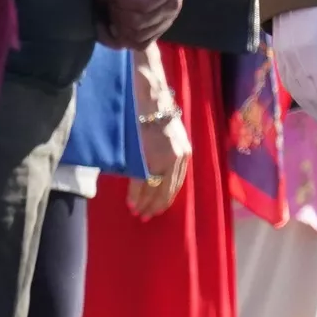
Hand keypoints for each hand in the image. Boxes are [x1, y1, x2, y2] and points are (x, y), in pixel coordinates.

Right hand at [130, 98, 190, 220]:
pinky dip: (136, 195)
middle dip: (156, 206)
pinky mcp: (149, 158)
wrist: (151, 100)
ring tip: (138, 213)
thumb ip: (169, 154)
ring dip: (145, 203)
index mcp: (184, 155)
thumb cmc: (157, 115)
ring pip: (154, 189)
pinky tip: (132, 203)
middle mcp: (177, 159)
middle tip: (147, 217)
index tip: (158, 210)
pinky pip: (142, 182)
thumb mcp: (171, 137)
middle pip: (166, 190)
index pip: (176, 184)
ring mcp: (163, 160)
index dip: (166, 199)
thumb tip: (156, 174)